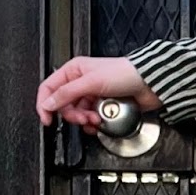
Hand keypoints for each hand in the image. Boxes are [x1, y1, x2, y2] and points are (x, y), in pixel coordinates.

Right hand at [35, 57, 160, 131]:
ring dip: (85, 120)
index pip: (49, 88)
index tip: (47, 119)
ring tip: (96, 119)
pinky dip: (93, 124)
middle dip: (72, 115)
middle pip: (63, 105)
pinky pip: (90, 119)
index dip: (45, 104)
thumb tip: (49, 103)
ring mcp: (92, 95)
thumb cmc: (125, 74)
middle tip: (83, 118)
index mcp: (74, 70)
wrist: (150, 84)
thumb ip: (68, 93)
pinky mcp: (103, 106)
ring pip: (78, 113)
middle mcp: (81, 82)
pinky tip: (100, 123)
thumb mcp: (91, 82)